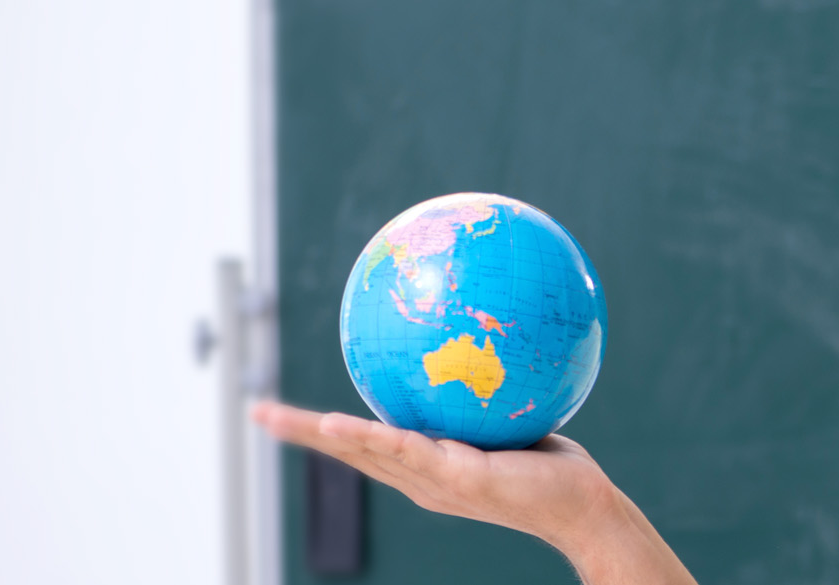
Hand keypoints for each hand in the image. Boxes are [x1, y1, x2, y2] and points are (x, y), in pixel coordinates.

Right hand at [250, 401, 695, 582]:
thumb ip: (484, 386)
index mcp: (425, 464)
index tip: (290, 407)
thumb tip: (479, 333)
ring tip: (278, 417)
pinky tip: (339, 422)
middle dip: (300, 432)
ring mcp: (434, 482)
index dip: (325, 427)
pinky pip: (406, 452)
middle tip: (256, 410)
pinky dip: (368, 438)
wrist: (583, 506)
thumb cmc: (552, 464)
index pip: (365, 443)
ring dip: (320, 436)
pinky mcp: (457, 480)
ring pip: (365, 452)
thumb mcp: (509, 417)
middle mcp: (420, 477)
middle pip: (347, 450)